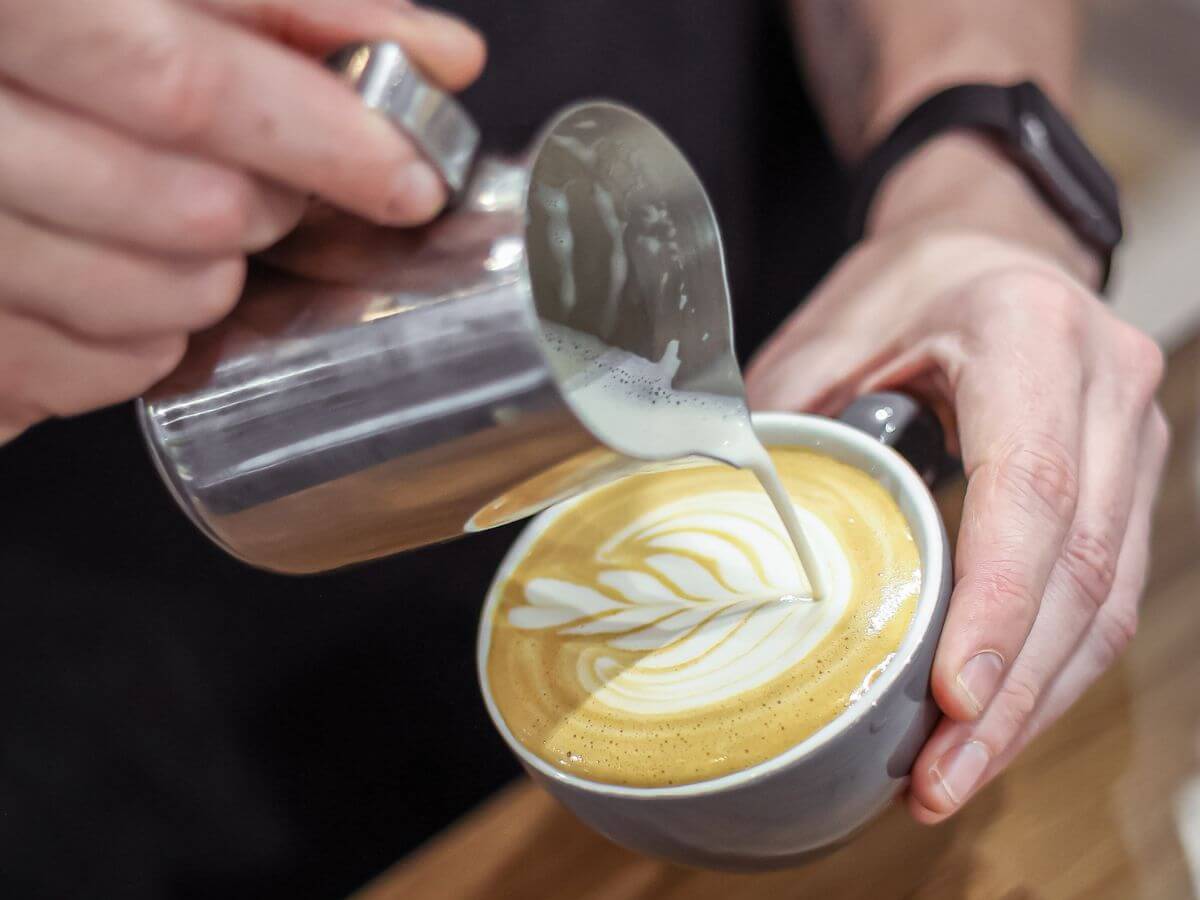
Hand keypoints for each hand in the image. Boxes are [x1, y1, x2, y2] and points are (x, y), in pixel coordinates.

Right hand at [0, 0, 484, 443]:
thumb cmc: (45, 38)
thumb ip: (283, 6)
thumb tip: (443, 54)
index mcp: (11, 9)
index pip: (180, 87)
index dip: (321, 139)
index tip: (407, 177)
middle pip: (193, 212)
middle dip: (268, 207)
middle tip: (259, 183)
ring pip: (162, 306)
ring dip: (213, 278)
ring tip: (171, 220)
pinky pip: (104, 374)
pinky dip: (146, 338)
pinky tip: (116, 276)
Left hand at [745, 136, 1168, 822]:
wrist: (993, 247)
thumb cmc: (910, 286)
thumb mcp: (835, 327)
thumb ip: (791, 416)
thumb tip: (726, 515)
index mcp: (1029, 336)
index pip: (1028, 489)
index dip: (995, 604)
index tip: (953, 699)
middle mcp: (1107, 390)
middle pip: (1082, 568)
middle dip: (1015, 691)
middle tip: (941, 777)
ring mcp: (1133, 440)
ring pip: (1109, 598)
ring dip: (1038, 701)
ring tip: (957, 774)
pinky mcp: (1129, 483)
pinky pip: (1107, 593)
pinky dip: (1052, 667)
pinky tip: (996, 721)